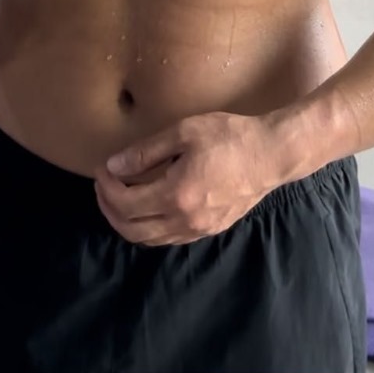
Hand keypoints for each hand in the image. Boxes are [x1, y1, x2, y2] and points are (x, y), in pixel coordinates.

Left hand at [94, 111, 279, 246]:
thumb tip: (114, 165)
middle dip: (110, 209)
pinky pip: (168, 238)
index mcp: (176, 195)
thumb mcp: (184, 132)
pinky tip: (148, 207)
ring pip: (149, 239)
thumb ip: (146, 151)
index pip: (126, 203)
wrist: (270, 154)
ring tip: (119, 197)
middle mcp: (184, 220)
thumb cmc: (229, 137)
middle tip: (104, 185)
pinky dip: (148, 228)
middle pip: (131, 229)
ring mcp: (197, 230)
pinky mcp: (208, 230)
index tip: (103, 168)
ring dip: (127, 222)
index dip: (107, 188)